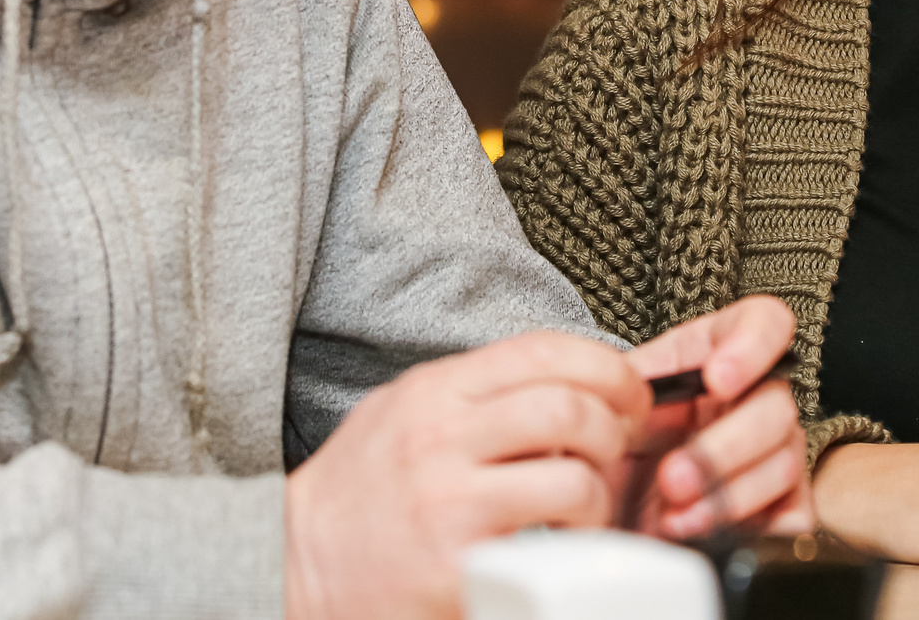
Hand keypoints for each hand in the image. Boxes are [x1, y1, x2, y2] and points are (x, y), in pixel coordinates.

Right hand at [284, 330, 646, 619]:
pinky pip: (547, 550)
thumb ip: (471, 392)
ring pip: (572, 479)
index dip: (608, 368)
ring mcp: (448, 504)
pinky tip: (559, 551)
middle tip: (616, 453)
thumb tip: (559, 378)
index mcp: (435, 391)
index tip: (628, 394)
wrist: (290, 562)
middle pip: (570, 408)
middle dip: (616, 431)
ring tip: (586, 509)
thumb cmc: (356, 492)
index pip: (544, 350)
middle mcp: (441, 438)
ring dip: (598, 497)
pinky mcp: (456, 566)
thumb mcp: (401, 412)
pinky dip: (573, 550)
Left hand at [623, 295, 812, 540]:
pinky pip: (793, 515)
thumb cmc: (612, 444)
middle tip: (673, 477)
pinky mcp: (779, 504)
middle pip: (777, 407)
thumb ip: (621, 389)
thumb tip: (623, 389)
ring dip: (728, 496)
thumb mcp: (607, 404)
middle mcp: (755, 397)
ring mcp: (773, 451)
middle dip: (723, 448)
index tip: (716, 379)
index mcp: (717, 353)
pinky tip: (702, 531)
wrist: (607, 504)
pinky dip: (750, 527)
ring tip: (675, 515)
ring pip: (784, 464)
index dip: (753, 346)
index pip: (765, 323)